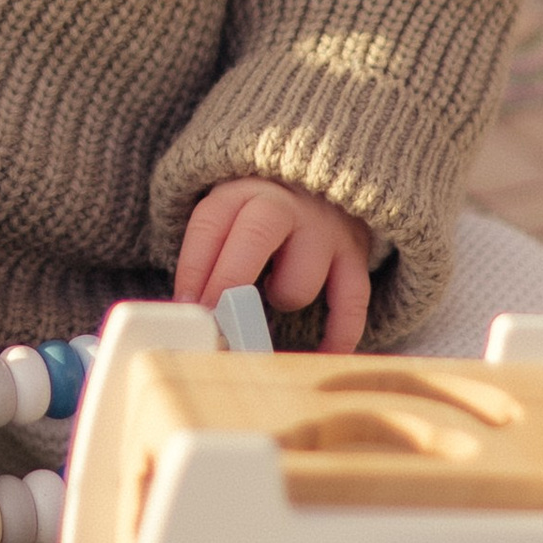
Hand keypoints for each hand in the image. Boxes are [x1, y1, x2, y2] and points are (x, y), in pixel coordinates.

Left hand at [174, 178, 372, 349]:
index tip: (186, 308)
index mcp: (242, 193)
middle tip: (217, 321)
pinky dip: (339, 333)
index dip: (194, 268)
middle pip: (256, 236)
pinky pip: (351, 301)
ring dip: (282, 299)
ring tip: (274, 294)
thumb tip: (187, 314)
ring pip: (300, 280)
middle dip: (230, 282)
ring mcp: (323, 229)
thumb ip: (208, 257)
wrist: (320, 189)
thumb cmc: (258, 219)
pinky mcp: (355, 255)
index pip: (211, 224)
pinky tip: (322, 353)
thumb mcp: (227, 219)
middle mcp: (284, 205)